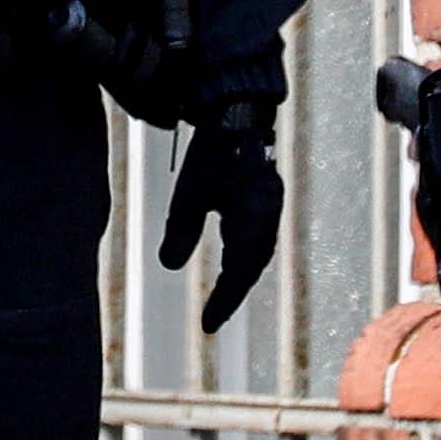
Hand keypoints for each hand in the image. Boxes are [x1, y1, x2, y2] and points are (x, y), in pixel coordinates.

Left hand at [160, 110, 283, 333]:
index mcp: (253, 216)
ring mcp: (271, 208)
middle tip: (212, 319)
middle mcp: (268, 216)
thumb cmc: (214, 152)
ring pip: (258, 254)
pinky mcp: (267, 201)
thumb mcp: (190, 191)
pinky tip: (232, 266)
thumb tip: (168, 266)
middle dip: (233, 294)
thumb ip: (181, 228)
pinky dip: (245, 259)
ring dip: (240, 279)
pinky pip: (259, 239)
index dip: (225, 300)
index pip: (240, 270)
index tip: (208, 325)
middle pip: (252, 266)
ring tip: (220, 301)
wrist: (239, 114)